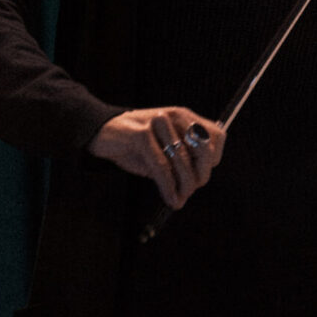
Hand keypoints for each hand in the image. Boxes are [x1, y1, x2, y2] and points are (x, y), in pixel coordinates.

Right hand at [87, 107, 225, 208]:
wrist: (100, 131)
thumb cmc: (135, 144)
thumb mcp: (163, 148)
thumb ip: (182, 158)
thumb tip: (196, 182)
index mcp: (185, 117)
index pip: (217, 136)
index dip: (214, 159)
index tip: (202, 174)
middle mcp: (176, 117)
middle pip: (203, 149)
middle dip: (200, 175)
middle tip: (191, 191)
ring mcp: (159, 124)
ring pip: (182, 159)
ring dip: (184, 185)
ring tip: (180, 199)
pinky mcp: (141, 135)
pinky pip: (161, 166)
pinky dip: (168, 186)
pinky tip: (170, 198)